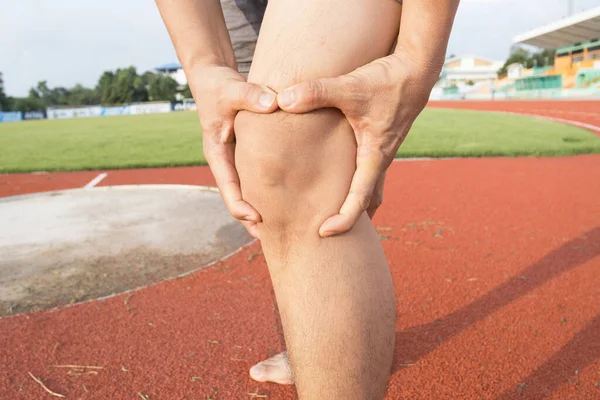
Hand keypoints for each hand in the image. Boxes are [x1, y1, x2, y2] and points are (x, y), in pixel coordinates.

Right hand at [189, 65, 277, 238]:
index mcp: (217, 153)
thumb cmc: (219, 86)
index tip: (258, 219)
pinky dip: (270, 189)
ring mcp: (236, 159)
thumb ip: (249, 95)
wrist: (213, 79)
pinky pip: (258, 176)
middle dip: (254, 219)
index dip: (242, 207)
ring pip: (249, 190)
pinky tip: (289, 198)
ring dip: (264, 208)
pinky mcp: (247, 153)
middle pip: (240, 198)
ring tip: (287, 227)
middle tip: (276, 237)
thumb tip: (273, 103)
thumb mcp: (231, 89)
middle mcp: (226, 161)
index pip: (229, 189)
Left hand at [276, 50, 440, 236]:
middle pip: (368, 201)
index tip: (324, 234)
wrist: (417, 68)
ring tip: (332, 216)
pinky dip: (355, 184)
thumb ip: (317, 91)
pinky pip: (367, 172)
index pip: (360, 198)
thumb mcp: (351, 85)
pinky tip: (338, 181)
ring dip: (355, 204)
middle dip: (351, 220)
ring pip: (370, 188)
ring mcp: (381, 151)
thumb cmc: (388, 79)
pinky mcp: (378, 140)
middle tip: (328, 237)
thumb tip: (284, 100)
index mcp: (375, 156)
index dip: (343, 219)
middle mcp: (380, 159)